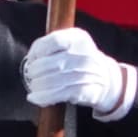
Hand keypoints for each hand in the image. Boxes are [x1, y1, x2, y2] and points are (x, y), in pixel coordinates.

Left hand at [20, 26, 136, 119]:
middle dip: (34, 71)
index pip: (54, 41)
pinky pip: (57, 94)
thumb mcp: (72, 43)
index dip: (38, 50)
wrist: (107, 78)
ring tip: (33, 86)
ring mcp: (85, 73)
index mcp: (78, 38)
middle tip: (30, 75)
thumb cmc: (81, 59)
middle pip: (50, 63)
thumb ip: (51, 44)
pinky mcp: (83, 91)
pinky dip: (42, 97)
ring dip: (37, 85)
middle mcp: (84, 54)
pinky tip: (35, 97)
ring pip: (52, 80)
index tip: (32, 58)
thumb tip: (31, 58)